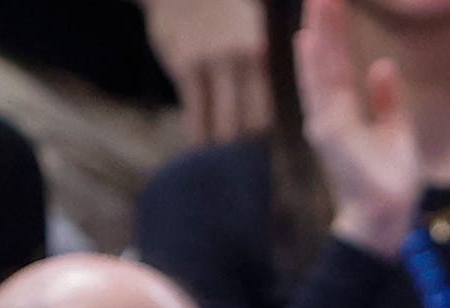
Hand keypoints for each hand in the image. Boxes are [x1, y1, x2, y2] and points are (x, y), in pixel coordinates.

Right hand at [146, 0, 274, 143]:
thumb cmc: (217, 12)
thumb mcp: (247, 30)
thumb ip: (255, 66)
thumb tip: (264, 106)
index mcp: (257, 54)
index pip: (266, 110)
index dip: (258, 131)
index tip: (250, 139)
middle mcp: (239, 60)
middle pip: (246, 123)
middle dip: (239, 143)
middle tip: (232, 151)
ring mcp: (211, 64)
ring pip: (220, 124)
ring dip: (216, 142)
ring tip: (212, 151)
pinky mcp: (184, 67)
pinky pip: (194, 113)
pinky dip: (196, 131)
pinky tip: (196, 138)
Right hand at [296, 0, 423, 256]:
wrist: (387, 219)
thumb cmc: (389, 182)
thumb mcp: (396, 132)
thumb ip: (388, 101)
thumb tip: (383, 65)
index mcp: (344, 111)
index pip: (336, 61)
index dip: (334, 30)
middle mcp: (328, 114)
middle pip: (324, 58)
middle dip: (322, 21)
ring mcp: (326, 123)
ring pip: (319, 68)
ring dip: (317, 33)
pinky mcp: (329, 135)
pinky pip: (320, 92)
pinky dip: (313, 65)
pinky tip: (309, 39)